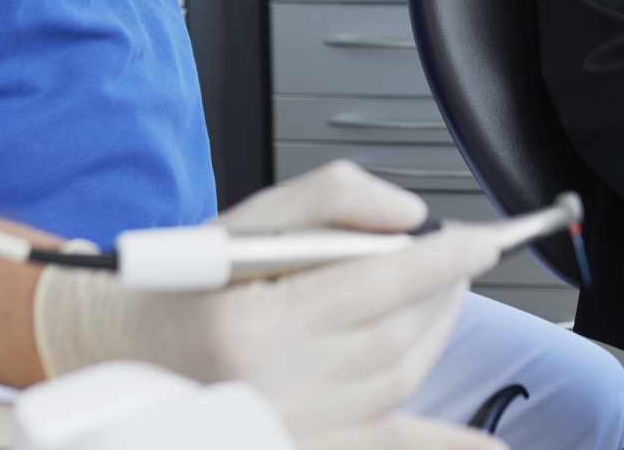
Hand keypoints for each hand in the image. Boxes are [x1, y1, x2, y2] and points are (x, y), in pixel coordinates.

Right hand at [35, 163, 501, 446]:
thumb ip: (332, 199)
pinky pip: (394, 445)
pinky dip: (450, 446)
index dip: (442, 260)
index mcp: (259, 324)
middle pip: (400, 332)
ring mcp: (297, 426)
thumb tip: (408, 218)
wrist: (128, 352)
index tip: (482, 239)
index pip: (381, 284)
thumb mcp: (249, 221)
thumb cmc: (187, 285)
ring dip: (438, 331)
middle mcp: (279, 385)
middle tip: (458, 257)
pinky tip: (495, 448)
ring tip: (444, 295)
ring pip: (402, 376)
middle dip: (443, 290)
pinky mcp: (310, 445)